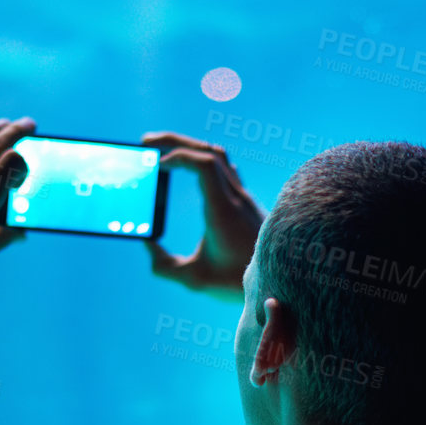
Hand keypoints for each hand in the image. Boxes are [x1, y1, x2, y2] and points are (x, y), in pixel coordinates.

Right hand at [141, 132, 263, 301]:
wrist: (278, 282)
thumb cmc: (236, 283)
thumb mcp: (194, 279)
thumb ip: (164, 265)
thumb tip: (146, 243)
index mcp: (223, 211)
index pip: (205, 166)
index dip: (178, 156)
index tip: (156, 163)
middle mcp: (236, 198)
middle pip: (209, 152)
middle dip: (175, 141)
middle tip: (147, 141)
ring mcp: (243, 197)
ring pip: (219, 156)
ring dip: (190, 147)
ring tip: (164, 150)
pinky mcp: (246, 202)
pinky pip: (225, 168)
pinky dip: (203, 159)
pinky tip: (188, 168)